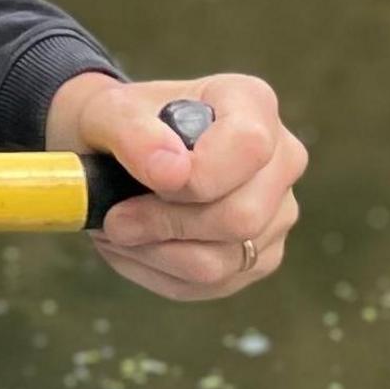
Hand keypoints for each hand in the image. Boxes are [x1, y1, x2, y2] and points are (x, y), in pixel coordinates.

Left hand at [45, 69, 305, 301]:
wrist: (119, 154)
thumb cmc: (120, 126)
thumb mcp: (107, 113)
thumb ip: (133, 133)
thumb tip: (171, 172)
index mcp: (252, 104)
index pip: (248, 147)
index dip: (197, 177)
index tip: (147, 182)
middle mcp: (281, 159)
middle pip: (241, 217)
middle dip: (164, 225)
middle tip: (114, 219)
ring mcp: (277, 213)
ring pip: (222, 261)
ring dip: (154, 253)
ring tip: (118, 230)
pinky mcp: (260, 256)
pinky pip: (212, 285)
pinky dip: (160, 272)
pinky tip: (137, 247)